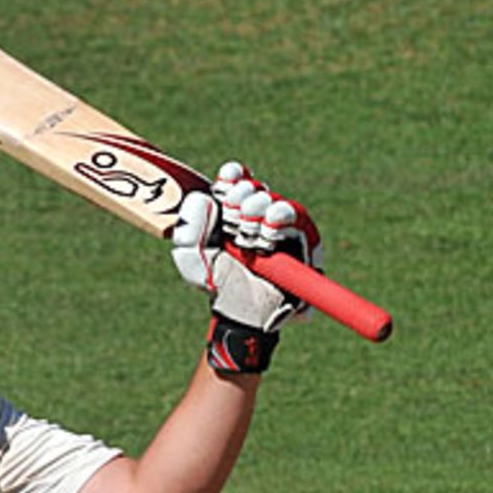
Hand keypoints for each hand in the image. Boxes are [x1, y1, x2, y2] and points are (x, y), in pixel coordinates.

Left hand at [172, 162, 321, 331]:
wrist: (245, 316)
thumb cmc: (220, 286)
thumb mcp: (193, 259)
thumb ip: (188, 229)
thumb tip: (203, 198)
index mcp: (234, 214)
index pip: (237, 180)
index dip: (232, 176)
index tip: (224, 183)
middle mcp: (260, 216)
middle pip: (254, 187)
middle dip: (240, 197)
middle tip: (233, 220)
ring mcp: (283, 227)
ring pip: (273, 199)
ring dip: (258, 210)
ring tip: (248, 234)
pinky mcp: (305, 240)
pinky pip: (297, 217)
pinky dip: (279, 220)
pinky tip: (268, 233)